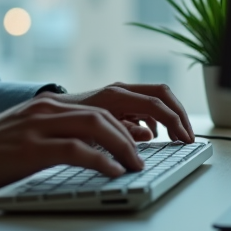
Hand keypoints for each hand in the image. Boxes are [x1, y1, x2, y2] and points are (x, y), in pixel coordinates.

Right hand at [0, 96, 143, 195]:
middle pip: (107, 110)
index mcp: (50, 104)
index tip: (153, 135)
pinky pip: (74, 150)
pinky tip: (112, 172)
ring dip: (123, 145)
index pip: (104, 102)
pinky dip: (99, 160)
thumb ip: (64, 135)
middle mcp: (48, 108)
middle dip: (135, 132)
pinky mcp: (30, 148)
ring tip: (137, 164)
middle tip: (149, 155)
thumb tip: (102, 148)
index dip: (132, 117)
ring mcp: (38, 126)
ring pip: (95, 125)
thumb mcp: (31, 134)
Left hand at [47, 82, 193, 143]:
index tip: (185, 140)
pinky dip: (154, 119)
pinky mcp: (116, 102)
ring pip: (154, 98)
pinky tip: (152, 136)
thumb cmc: (63, 125)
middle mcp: (118, 90)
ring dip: (168, 117)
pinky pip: (143, 106)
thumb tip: (148, 136)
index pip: (155, 103)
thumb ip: (120, 133)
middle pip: (161, 93)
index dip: (174, 121)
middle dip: (179, 114)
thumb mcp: (90, 134)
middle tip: (188, 138)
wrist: (42, 115)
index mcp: (114, 96)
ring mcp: (117, 94)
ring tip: (175, 139)